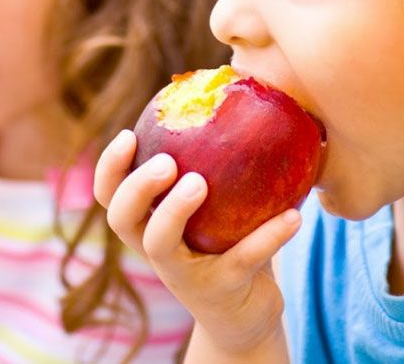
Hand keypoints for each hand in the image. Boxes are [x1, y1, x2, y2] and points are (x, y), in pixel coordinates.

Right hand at [94, 130, 301, 355]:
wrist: (244, 315)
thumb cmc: (228, 243)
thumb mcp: (214, 209)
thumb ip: (215, 163)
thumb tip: (242, 89)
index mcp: (148, 224)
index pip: (109, 195)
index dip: (110, 167)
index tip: (129, 134)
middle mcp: (157, 251)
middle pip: (121, 218)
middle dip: (136, 187)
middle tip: (166, 162)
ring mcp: (184, 274)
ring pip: (161, 244)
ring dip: (174, 210)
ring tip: (199, 182)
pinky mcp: (221, 291)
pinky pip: (242, 259)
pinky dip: (268, 237)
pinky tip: (294, 216)